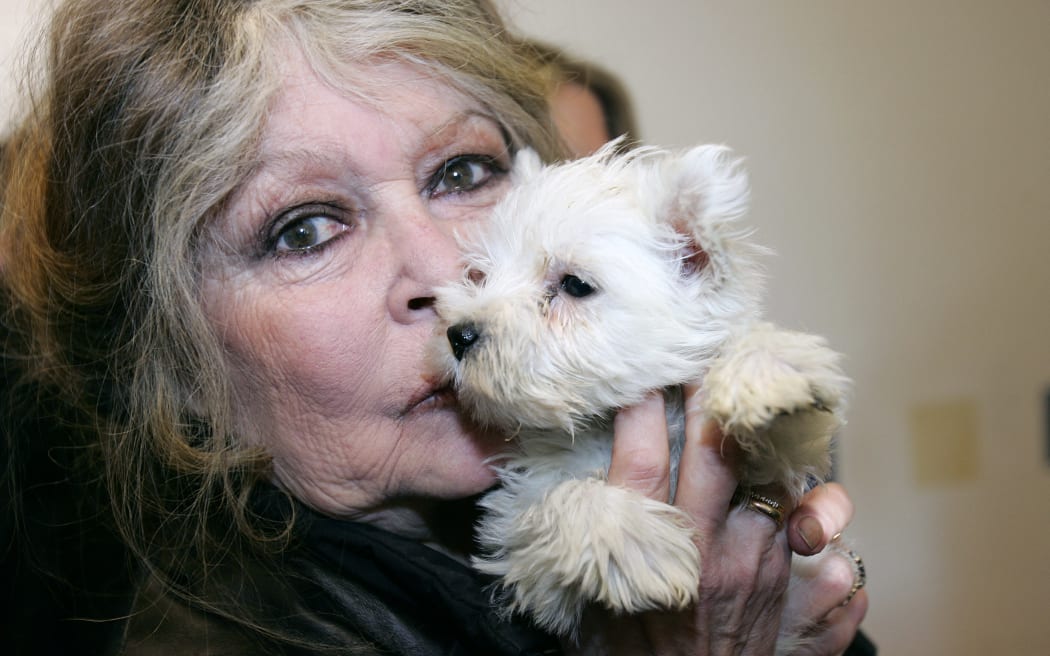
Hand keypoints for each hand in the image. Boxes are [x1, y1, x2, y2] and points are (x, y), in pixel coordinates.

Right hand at [568, 387, 865, 654]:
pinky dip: (809, 504)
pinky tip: (800, 493)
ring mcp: (758, 562)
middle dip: (713, 395)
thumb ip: (591, 541)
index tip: (641, 372)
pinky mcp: (793, 582)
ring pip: (772, 475)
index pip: (640, 458)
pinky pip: (814, 524)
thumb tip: (564, 490)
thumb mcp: (593, 600)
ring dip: (761, 444)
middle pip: (717, 448)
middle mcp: (707, 548)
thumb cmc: (636, 655)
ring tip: (755, 416)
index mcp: (650, 551)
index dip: (641, 406)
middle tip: (709, 362)